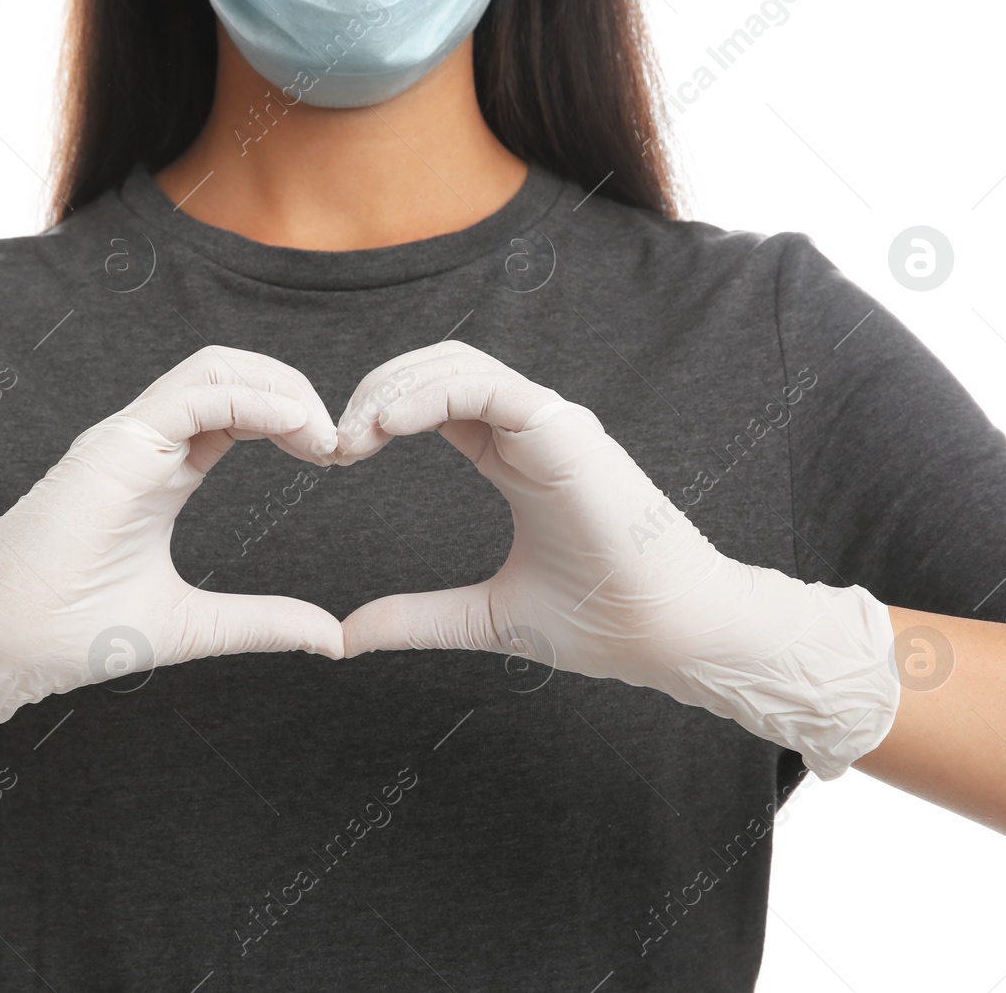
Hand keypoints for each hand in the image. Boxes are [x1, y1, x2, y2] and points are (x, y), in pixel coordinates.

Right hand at [0, 346, 345, 786]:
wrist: (0, 649)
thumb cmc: (75, 632)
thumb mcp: (197, 626)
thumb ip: (264, 623)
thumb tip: (334, 639)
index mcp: (165, 469)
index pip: (240, 407)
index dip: (296, 419)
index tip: (337, 459)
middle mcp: (147, 441)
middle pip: (236, 373)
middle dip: (298, 393)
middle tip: (341, 444)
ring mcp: (128, 438)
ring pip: (216, 367)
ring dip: (283, 388)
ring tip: (322, 436)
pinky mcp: (114, 447)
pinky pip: (193, 394)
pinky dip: (253, 399)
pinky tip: (294, 428)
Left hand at [333, 341, 898, 779]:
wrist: (673, 638)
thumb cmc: (603, 622)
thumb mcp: (484, 618)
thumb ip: (417, 618)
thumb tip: (347, 636)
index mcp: (517, 458)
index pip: (437, 401)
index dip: (381, 413)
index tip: (337, 455)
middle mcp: (534, 430)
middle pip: (439, 369)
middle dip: (376, 391)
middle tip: (332, 440)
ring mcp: (554, 425)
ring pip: (460, 366)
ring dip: (394, 388)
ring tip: (351, 433)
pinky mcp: (568, 433)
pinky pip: (491, 389)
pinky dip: (432, 394)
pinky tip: (387, 424)